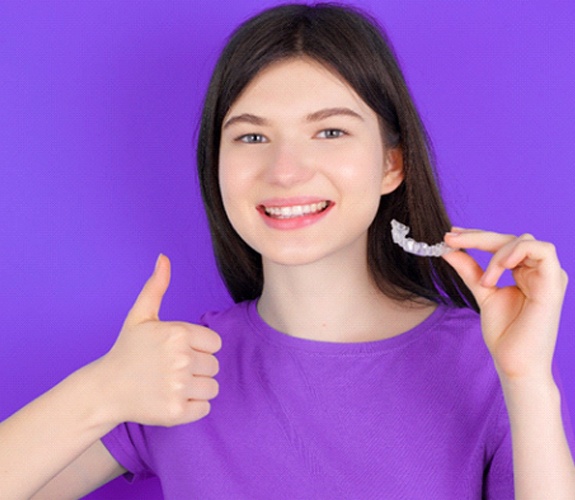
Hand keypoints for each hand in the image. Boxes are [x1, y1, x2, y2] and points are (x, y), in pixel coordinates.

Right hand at [100, 254, 221, 426]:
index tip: (179, 351)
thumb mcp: (140, 315)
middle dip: (197, 368)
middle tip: (171, 369)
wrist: (105, 389)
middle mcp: (181, 359)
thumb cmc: (127, 350)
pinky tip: (171, 399)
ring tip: (172, 384)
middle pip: (214, 366)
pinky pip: (205, 408)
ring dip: (197, 388)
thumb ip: (156, 286)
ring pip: (213, 387)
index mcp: (178, 333)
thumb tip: (164, 257)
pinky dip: (192, 407)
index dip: (199, 347)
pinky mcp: (175, 412)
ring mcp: (178, 387)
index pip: (215, 343)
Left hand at [442, 229, 567, 381]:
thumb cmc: (504, 334)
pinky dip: (516, 252)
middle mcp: (540, 271)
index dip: (476, 236)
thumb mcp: (483, 293)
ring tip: (486, 281)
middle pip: (511, 238)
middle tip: (451, 239)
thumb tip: (448, 249)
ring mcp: (549, 276)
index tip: (450, 236)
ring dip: (496, 252)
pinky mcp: (554, 283)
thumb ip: (469, 270)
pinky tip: (499, 268)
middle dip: (478, 237)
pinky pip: (542, 251)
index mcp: (525, 273)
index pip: (502, 243)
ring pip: (525, 240)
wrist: (515, 363)